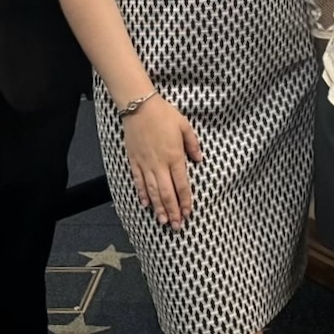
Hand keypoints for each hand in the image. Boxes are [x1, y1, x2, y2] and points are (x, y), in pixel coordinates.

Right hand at [120, 96, 202, 228]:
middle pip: (167, 193)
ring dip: (159, 208)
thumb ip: (193, 144)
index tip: (188, 213)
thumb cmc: (164, 114)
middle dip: (173, 211)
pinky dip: (142, 194)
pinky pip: (138, 182)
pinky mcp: (134, 161)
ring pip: (152, 191)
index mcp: (175, 156)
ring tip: (163, 221)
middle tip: (176, 226)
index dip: (185, 201)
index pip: (181, 184)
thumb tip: (199, 160)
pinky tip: (145, 205)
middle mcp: (160, 164)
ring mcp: (145, 164)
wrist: (139, 107)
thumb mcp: (184, 125)